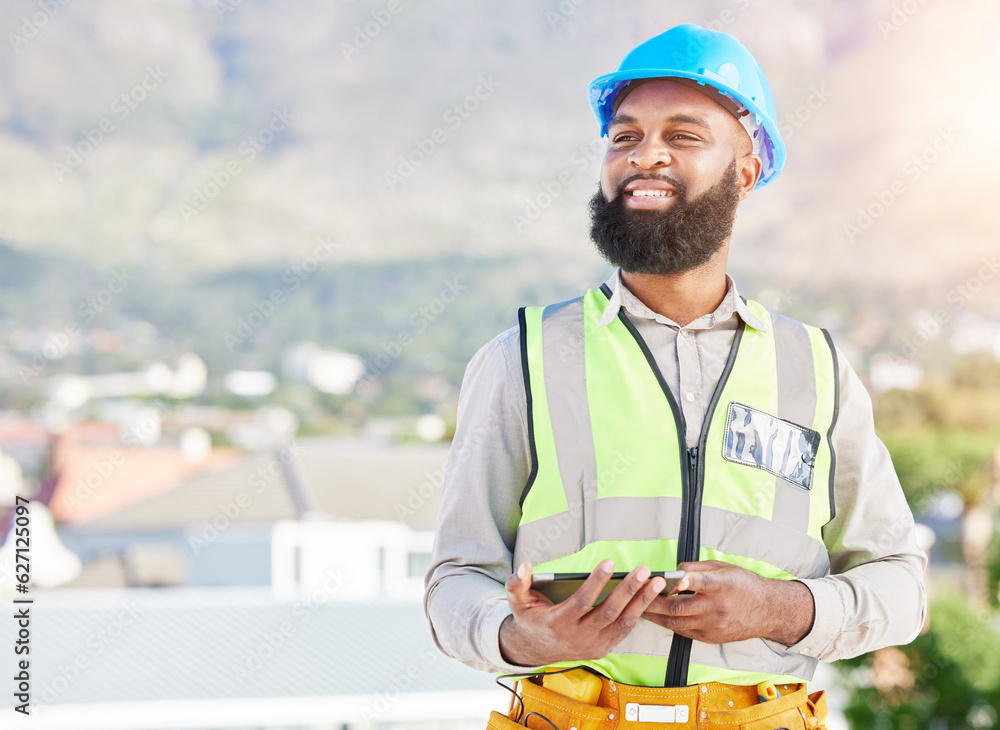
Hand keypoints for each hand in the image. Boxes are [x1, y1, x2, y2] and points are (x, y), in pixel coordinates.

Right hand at [498, 559, 665, 666]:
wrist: (535, 649)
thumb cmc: (530, 618)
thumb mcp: (518, 601)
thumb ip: (517, 582)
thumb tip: (524, 566)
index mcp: (559, 623)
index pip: (582, 601)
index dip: (597, 582)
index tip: (610, 563)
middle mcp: (578, 637)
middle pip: (609, 612)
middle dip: (629, 590)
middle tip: (644, 570)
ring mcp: (593, 645)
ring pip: (622, 623)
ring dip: (642, 602)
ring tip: (656, 582)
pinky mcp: (603, 648)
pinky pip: (624, 630)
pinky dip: (639, 614)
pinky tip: (649, 597)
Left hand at [641, 561, 813, 645]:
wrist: (767, 611)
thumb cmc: (744, 585)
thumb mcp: (723, 567)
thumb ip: (696, 568)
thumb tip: (673, 571)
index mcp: (721, 585)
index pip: (698, 582)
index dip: (680, 580)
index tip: (663, 577)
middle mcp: (716, 607)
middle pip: (678, 607)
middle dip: (651, 602)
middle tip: (634, 595)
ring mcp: (713, 625)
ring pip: (675, 622)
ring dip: (654, 615)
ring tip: (637, 607)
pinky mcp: (710, 638)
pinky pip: (682, 631)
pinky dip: (667, 623)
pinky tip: (656, 616)